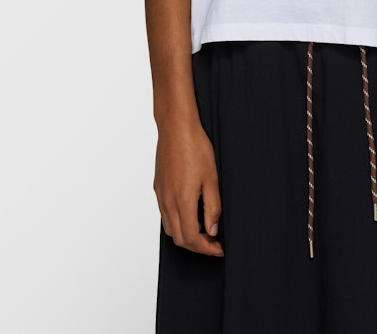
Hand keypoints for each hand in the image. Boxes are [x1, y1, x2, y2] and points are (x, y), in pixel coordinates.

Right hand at [154, 121, 223, 255]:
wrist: (176, 128)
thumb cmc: (196, 147)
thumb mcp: (212, 178)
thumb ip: (212, 207)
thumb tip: (212, 230)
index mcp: (183, 200)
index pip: (192, 238)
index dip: (206, 248)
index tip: (218, 248)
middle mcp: (168, 201)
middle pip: (179, 238)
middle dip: (197, 247)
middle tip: (213, 243)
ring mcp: (161, 195)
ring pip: (170, 229)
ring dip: (186, 236)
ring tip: (203, 231)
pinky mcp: (158, 188)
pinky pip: (165, 215)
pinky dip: (177, 223)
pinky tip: (190, 215)